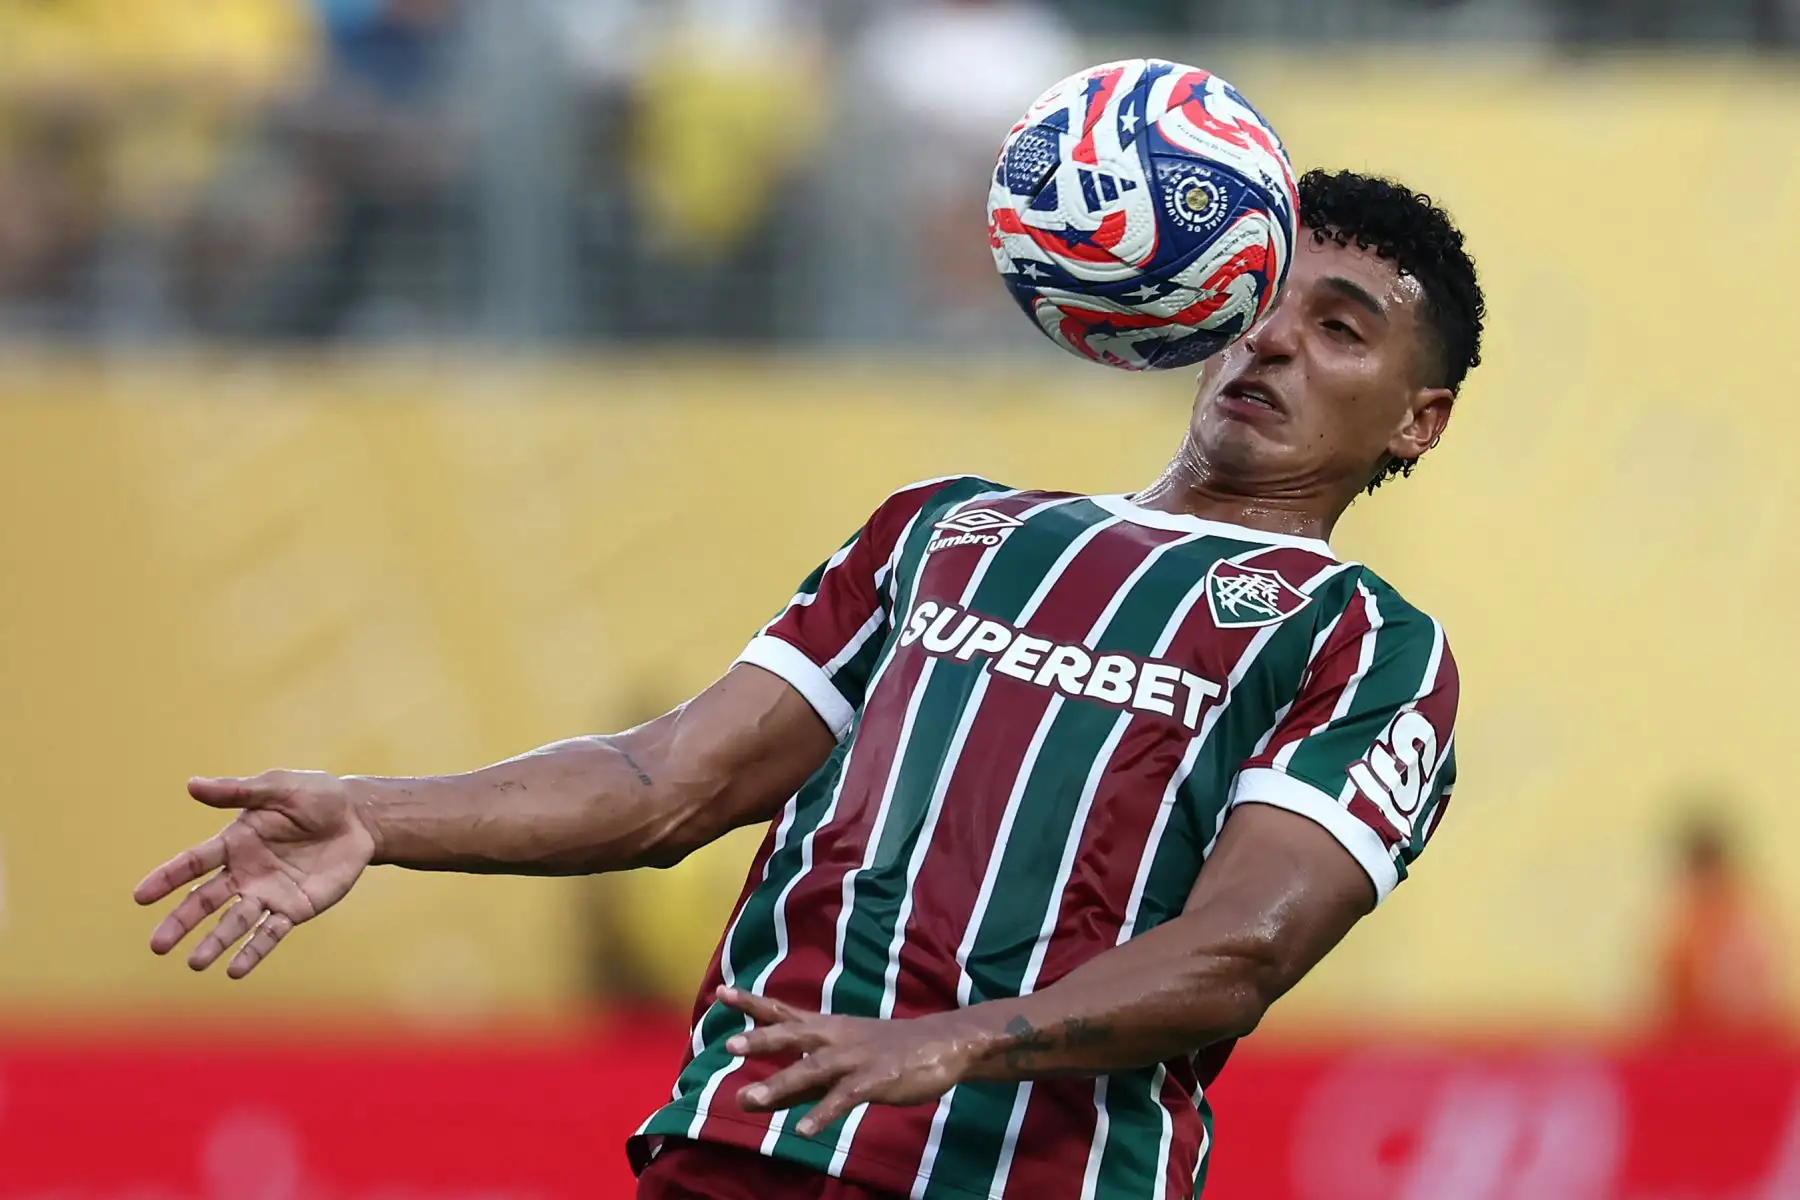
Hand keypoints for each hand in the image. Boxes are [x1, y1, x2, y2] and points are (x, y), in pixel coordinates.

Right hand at [133, 771, 377, 978]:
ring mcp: (268, 894)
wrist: (359, 819)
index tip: (140, 896)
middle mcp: (244, 873)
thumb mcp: (278, 788)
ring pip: (234, 922)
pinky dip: (253, 952)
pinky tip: (235, 970)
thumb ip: (238, 791)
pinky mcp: (294, 909)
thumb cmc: (316, 797)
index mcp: (234, 842)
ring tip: (195, 963)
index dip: (167, 878)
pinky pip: (270, 933)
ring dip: (215, 942)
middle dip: (181, 922)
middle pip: (206, 901)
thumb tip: (191, 785)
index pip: (193, 863)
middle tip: (157, 946)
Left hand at [718, 986, 976, 1136]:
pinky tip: (803, 1131)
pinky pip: (845, 1097)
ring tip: (748, 1100)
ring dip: (780, 1084)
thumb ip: (796, 1084)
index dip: (752, 1003)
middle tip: (730, 1045)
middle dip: (762, 1039)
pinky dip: (823, 1113)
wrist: (944, 1044)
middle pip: (794, 1034)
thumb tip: (750, 1099)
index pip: (783, 1012)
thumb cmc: (887, 1053)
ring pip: (813, 1069)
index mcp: (828, 1029)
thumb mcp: (840, 1064)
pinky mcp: (877, 1079)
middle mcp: (837, 1038)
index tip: (721, 991)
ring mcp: (857, 1058)